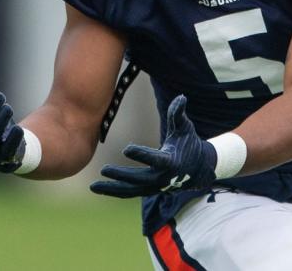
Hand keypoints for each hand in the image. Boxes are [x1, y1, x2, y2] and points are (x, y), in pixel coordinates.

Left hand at [90, 95, 215, 197]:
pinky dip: (115, 191)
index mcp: (171, 161)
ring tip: (94, 186)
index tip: (126, 149)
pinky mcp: (148, 190)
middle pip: (139, 178)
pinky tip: (97, 188)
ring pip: (132, 190)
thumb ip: (179, 114)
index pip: (155, 159)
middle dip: (121, 175)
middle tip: (104, 170)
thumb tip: (181, 97)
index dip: (142, 154)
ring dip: (113, 189)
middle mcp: (163, 177)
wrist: (197, 168)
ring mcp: (155, 186)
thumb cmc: (188, 143)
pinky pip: (130, 192)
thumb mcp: (185, 128)